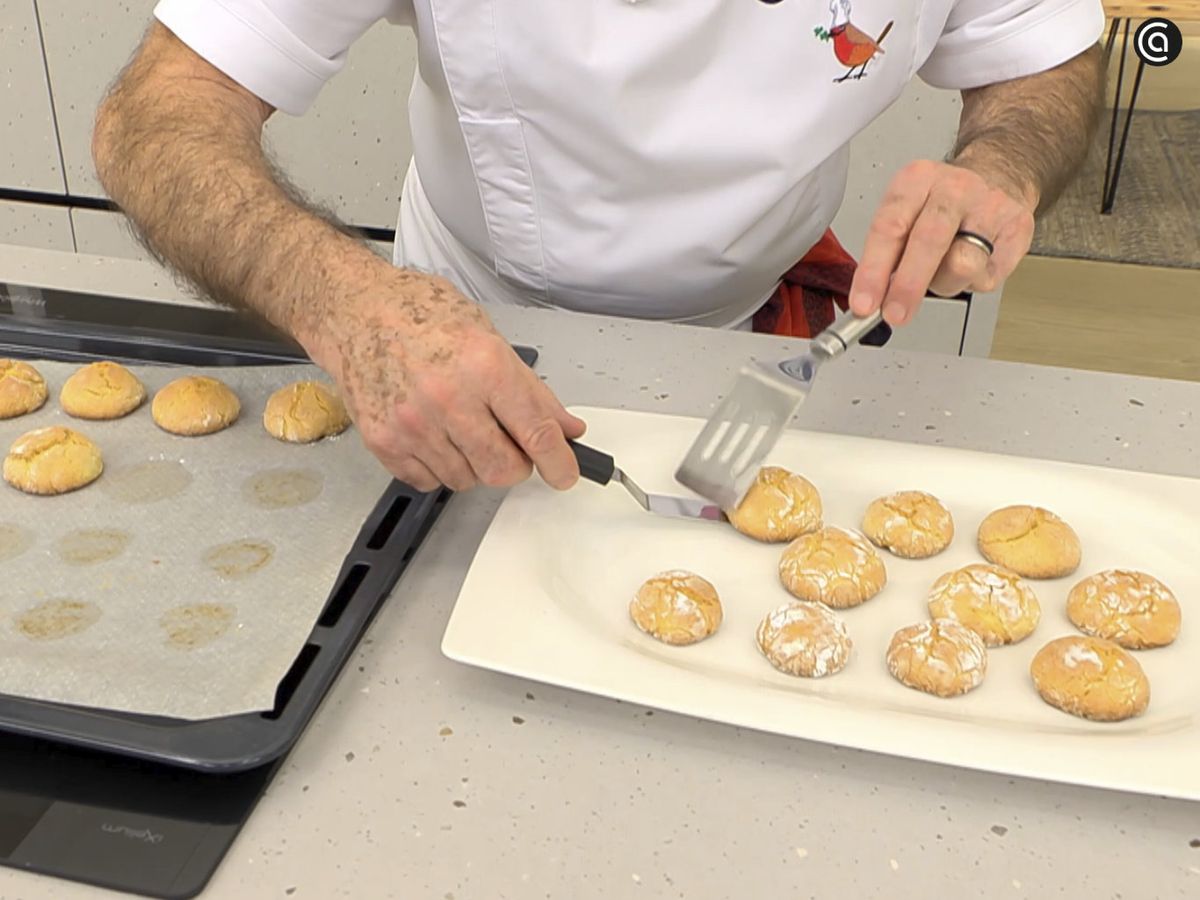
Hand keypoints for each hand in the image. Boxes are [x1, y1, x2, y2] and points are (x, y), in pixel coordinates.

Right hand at [303, 270, 585, 492]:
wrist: (356, 312)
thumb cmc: (421, 316)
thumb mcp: (489, 338)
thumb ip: (531, 391)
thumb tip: (565, 428)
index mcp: (484, 366)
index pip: (536, 432)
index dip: (559, 463)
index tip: (565, 474)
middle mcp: (449, 399)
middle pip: (502, 470)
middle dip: (515, 465)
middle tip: (508, 444)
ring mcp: (413, 425)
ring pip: (466, 480)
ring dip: (474, 464)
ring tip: (460, 426)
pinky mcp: (385, 442)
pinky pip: (429, 481)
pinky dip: (439, 466)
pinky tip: (433, 433)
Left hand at [848, 158, 1036, 326]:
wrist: (997, 176)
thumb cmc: (942, 202)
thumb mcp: (905, 211)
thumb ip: (886, 251)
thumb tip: (871, 299)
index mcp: (917, 179)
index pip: (889, 228)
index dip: (873, 271)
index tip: (865, 303)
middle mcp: (954, 188)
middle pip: (928, 242)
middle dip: (907, 286)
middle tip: (895, 313)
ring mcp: (990, 206)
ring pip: (962, 264)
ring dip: (944, 283)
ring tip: (943, 271)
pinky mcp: (1017, 228)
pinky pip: (988, 275)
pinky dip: (973, 282)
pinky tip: (970, 266)